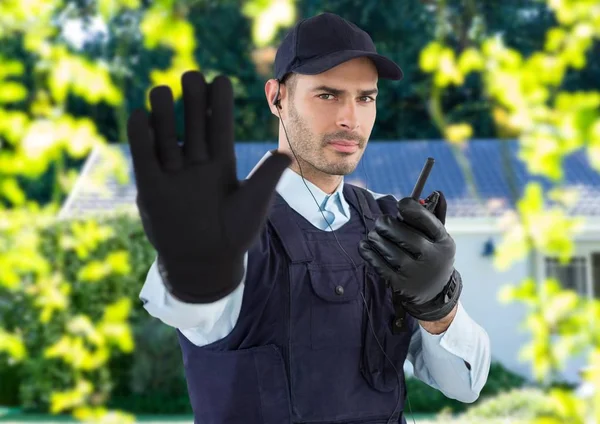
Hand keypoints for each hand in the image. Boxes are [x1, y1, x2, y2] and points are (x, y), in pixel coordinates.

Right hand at [127, 71, 289, 302]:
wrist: (206, 264)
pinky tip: (140, 116)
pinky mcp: (151, 187)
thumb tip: (286, 154)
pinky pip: (143, 157)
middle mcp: (196, 163)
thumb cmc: (236, 234)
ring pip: (166, 135)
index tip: (220, 79)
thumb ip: (267, 177)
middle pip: (193, 124)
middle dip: (193, 100)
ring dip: (165, 113)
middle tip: (192, 77)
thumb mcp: (255, 203)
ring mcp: (173, 174)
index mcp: (221, 163)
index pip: (219, 126)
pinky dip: (140, 136)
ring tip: (163, 90)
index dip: (219, 103)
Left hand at [359, 191, 461, 320]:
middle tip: (381, 222)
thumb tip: (436, 192)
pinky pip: (378, 264)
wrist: (435, 294)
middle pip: (402, 234)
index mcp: (443, 241)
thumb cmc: (432, 256)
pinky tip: (365, 245)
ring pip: (387, 249)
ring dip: (376, 238)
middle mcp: (431, 257)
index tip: (400, 205)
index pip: (426, 220)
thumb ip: (435, 215)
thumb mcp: (440, 238)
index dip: (410, 208)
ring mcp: (415, 273)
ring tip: (374, 235)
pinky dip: (368, 252)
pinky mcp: (400, 284)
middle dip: (386, 224)